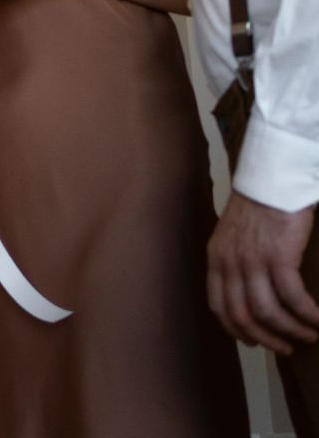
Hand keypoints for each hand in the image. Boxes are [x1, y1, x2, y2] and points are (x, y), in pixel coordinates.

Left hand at [209, 193, 318, 354]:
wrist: (273, 179)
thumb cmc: (259, 205)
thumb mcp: (234, 235)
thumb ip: (236, 260)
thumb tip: (251, 287)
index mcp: (216, 258)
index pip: (219, 306)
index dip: (236, 329)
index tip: (254, 342)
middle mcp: (229, 263)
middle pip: (242, 316)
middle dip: (266, 338)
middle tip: (286, 348)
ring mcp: (253, 261)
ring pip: (267, 312)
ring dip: (290, 330)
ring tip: (309, 335)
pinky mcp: (279, 257)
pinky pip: (293, 298)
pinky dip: (307, 314)